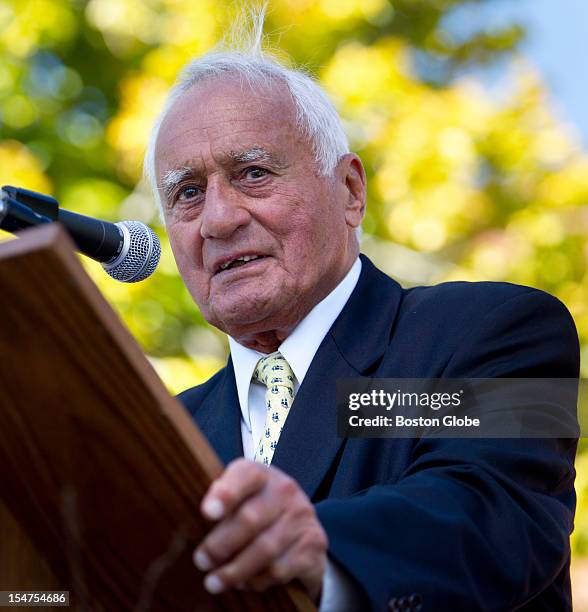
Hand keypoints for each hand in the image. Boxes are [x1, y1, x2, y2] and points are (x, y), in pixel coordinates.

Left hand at [193, 458, 327, 600]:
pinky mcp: (313, 543)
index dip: (226, 493)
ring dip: (235, 570)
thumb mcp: (240, 497)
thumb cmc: (257, 510)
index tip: (208, 513)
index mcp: (261, 474)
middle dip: (221, 545)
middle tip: (201, 561)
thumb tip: (197, 516)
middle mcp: (285, 490)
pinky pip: (280, 569)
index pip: (246, 475)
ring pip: (265, 549)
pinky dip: (257, 580)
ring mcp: (302, 516)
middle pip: (250, 518)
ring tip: (214, 581)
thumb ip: (220, 500)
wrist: (301, 527)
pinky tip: (243, 583)